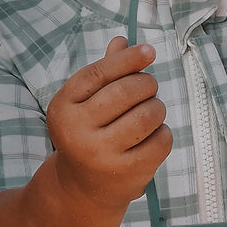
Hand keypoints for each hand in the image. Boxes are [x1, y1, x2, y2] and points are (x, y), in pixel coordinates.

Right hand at [45, 37, 171, 209]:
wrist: (83, 187)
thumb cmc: (90, 131)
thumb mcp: (87, 102)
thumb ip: (105, 72)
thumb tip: (122, 40)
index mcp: (62, 107)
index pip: (99, 73)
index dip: (127, 59)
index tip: (150, 50)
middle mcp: (77, 131)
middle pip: (126, 91)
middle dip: (146, 84)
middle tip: (149, 88)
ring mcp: (101, 155)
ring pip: (148, 114)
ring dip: (157, 107)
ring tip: (150, 112)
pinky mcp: (126, 173)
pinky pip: (161, 139)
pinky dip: (163, 133)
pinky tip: (151, 136)